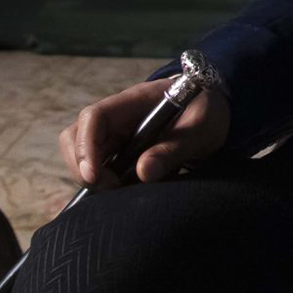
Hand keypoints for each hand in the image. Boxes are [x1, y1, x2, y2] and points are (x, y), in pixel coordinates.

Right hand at [58, 76, 230, 189]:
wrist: (216, 111)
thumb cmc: (208, 110)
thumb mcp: (202, 127)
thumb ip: (175, 147)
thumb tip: (143, 172)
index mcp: (134, 101)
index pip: (94, 117)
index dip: (86, 146)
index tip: (94, 176)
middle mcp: (118, 117)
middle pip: (77, 137)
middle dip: (83, 167)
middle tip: (111, 189)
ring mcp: (117, 134)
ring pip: (85, 156)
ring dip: (95, 178)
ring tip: (124, 191)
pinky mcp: (121, 152)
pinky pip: (102, 168)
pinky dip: (108, 184)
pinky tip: (129, 192)